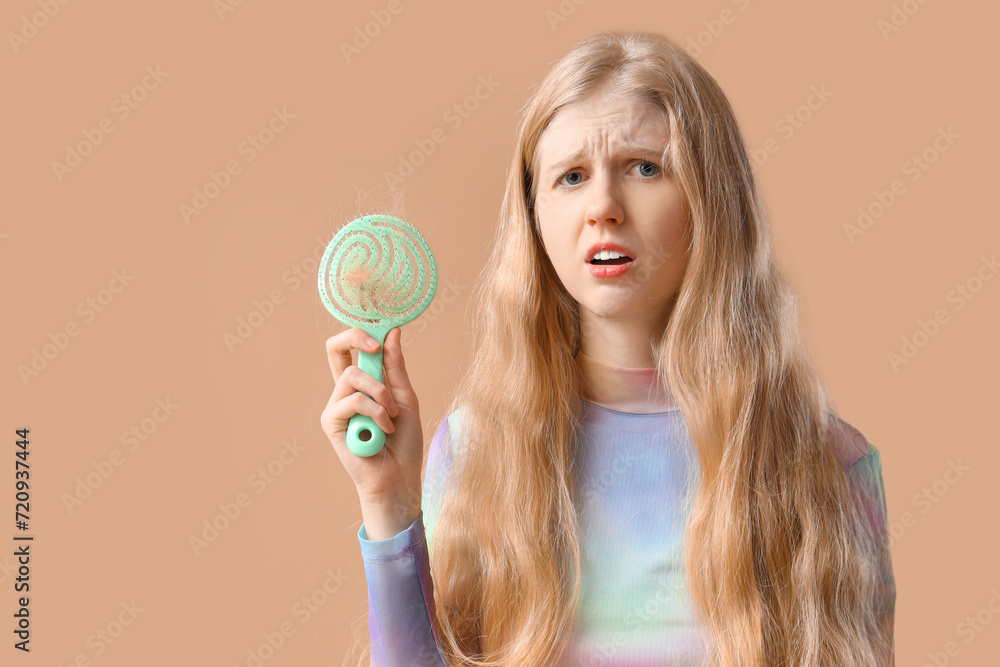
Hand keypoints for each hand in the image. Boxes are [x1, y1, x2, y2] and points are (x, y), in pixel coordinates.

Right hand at [321, 327, 423, 532]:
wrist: (399, 478)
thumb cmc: (404, 441)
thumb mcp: (406, 398)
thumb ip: (395, 367)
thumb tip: (393, 332)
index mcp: (362, 383)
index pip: (350, 347)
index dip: (361, 332)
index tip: (383, 330)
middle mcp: (344, 391)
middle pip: (334, 348)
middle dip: (355, 337)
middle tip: (376, 346)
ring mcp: (336, 405)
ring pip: (352, 375)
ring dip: (381, 393)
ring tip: (392, 415)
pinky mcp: (330, 422)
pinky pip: (352, 400)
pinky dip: (375, 412)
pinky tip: (384, 429)